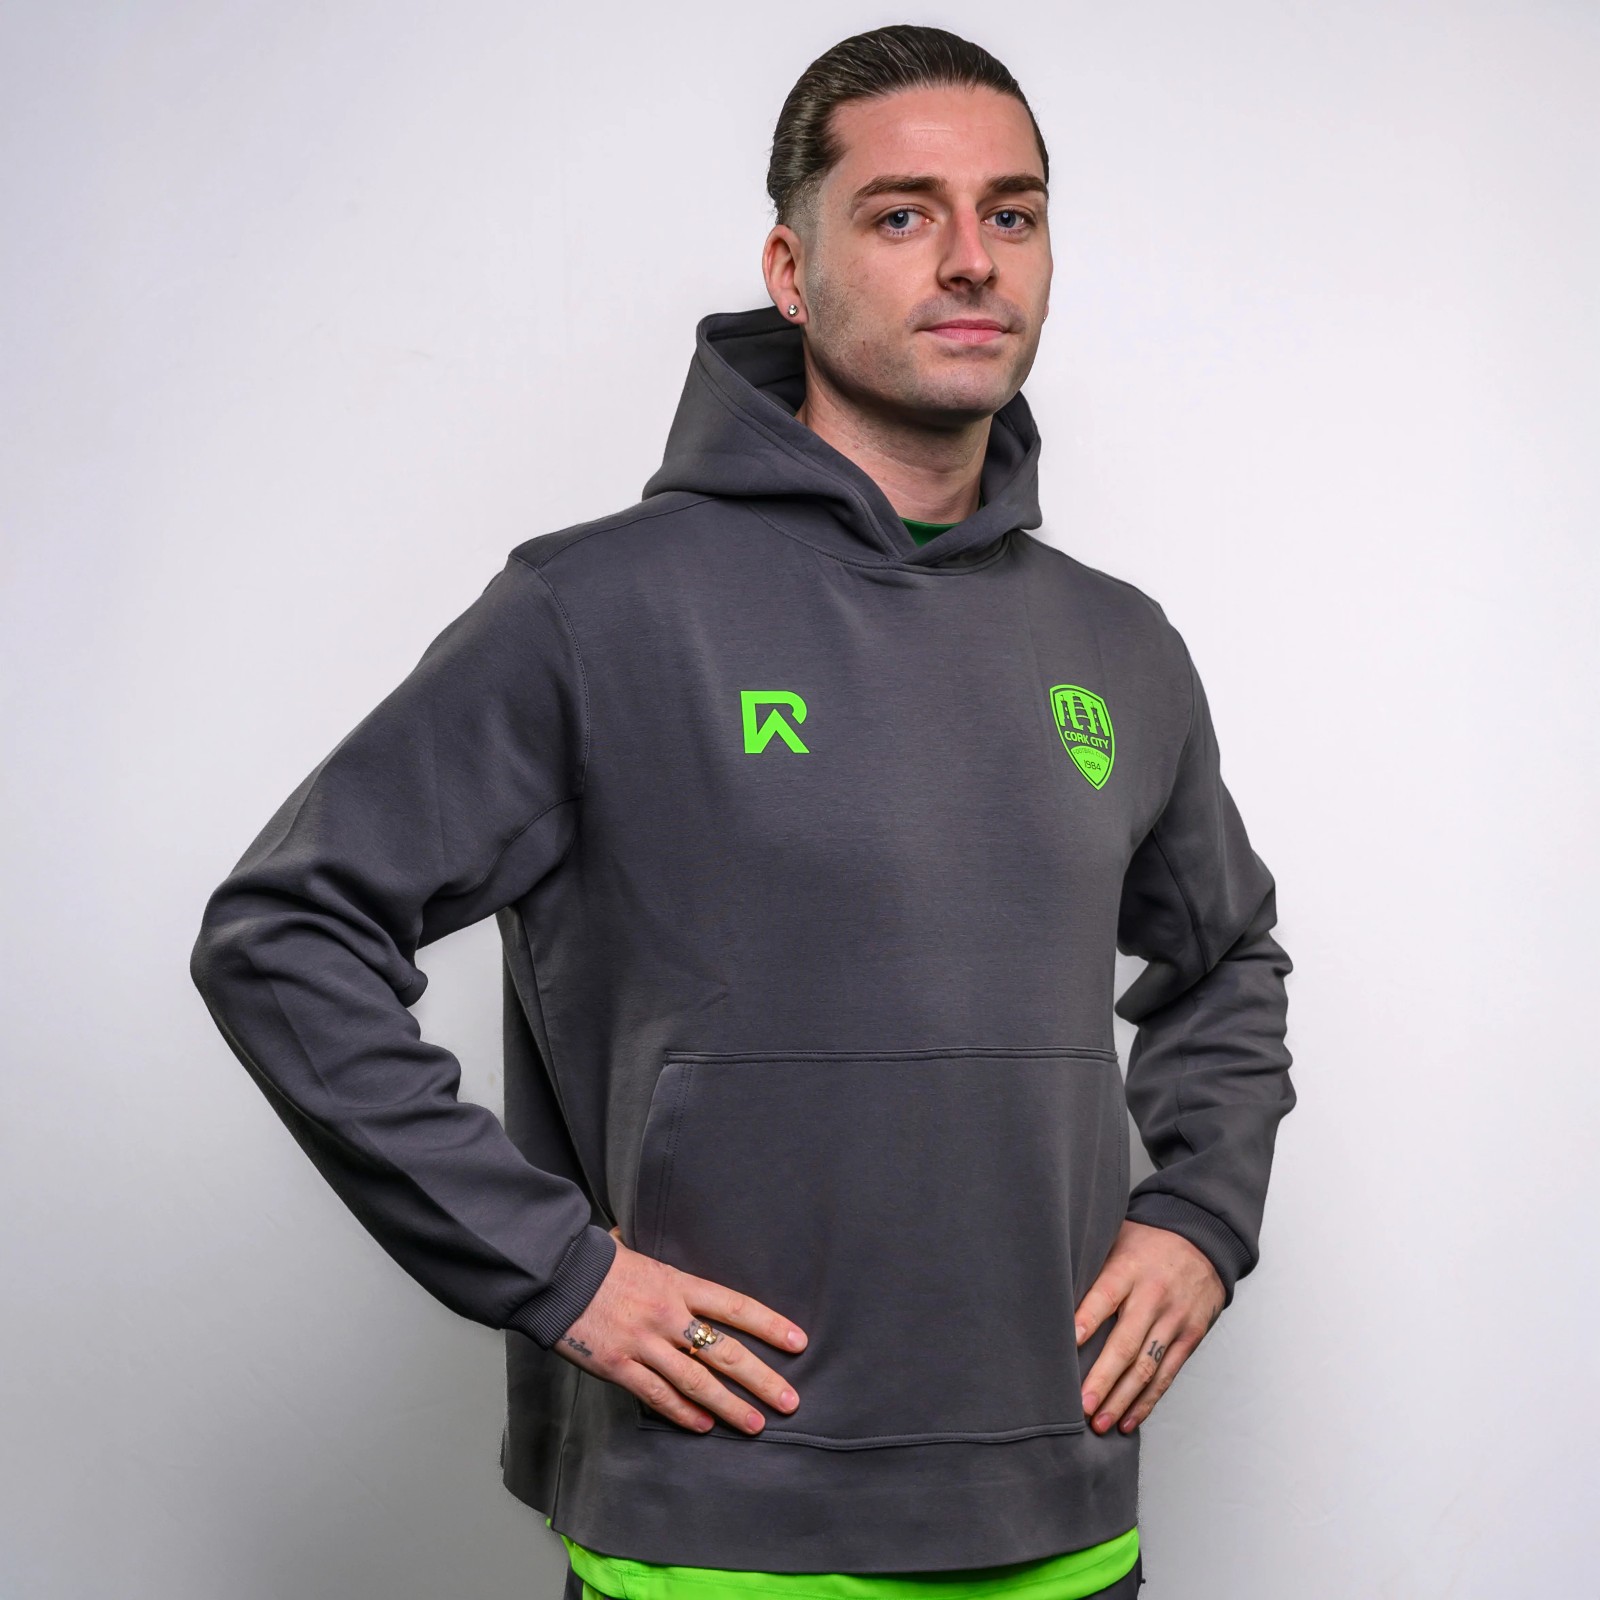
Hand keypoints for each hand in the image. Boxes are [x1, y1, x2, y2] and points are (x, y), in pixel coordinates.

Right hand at [550, 1223, 808, 1435]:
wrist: (552, 1275)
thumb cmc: (594, 1261)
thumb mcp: (637, 1252)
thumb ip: (658, 1262)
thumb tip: (656, 1242)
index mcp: (676, 1283)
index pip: (734, 1306)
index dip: (769, 1325)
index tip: (798, 1342)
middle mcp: (667, 1315)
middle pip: (725, 1351)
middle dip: (761, 1378)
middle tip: (789, 1401)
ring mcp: (643, 1343)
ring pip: (697, 1382)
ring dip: (730, 1406)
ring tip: (756, 1424)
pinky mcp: (618, 1366)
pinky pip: (657, 1396)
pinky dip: (683, 1414)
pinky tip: (704, 1427)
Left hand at [1074, 1219, 1223, 1435]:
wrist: (1203, 1240)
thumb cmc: (1147, 1241)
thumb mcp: (1117, 1238)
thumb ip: (1091, 1264)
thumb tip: (1048, 1288)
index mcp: (1129, 1268)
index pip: (1104, 1296)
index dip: (1086, 1321)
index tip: (1067, 1345)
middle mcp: (1153, 1296)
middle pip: (1126, 1343)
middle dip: (1102, 1378)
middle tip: (1081, 1406)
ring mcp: (1174, 1319)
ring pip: (1146, 1367)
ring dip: (1122, 1400)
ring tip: (1099, 1423)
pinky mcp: (1190, 1337)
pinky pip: (1167, 1375)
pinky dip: (1147, 1401)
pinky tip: (1128, 1419)